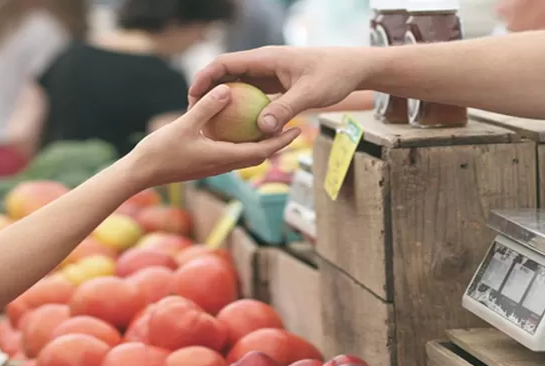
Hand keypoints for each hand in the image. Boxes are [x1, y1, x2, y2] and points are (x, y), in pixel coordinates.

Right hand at [131, 85, 300, 187]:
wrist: (141, 173)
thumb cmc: (161, 151)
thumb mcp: (184, 124)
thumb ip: (207, 107)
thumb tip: (228, 89)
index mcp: (223, 158)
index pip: (261, 151)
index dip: (281, 141)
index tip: (297, 130)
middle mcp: (223, 165)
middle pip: (259, 155)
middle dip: (278, 143)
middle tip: (293, 127)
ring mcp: (215, 166)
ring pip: (246, 155)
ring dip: (261, 144)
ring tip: (272, 126)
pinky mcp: (206, 163)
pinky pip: (232, 152)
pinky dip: (243, 142)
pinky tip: (240, 128)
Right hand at [189, 46, 370, 134]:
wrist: (352, 69)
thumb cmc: (333, 75)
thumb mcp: (310, 93)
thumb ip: (285, 109)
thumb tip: (262, 128)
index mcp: (266, 58)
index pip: (225, 63)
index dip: (205, 77)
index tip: (191, 95)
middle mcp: (264, 64)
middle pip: (226, 74)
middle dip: (208, 91)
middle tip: (193, 113)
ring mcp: (269, 75)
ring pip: (238, 86)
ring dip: (224, 102)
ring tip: (209, 123)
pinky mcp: (276, 86)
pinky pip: (253, 96)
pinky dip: (243, 109)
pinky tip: (237, 129)